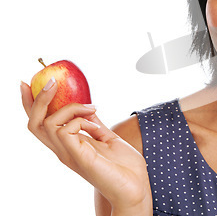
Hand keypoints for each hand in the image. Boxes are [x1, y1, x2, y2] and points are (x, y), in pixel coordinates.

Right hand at [21, 78, 151, 213]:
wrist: (136, 187)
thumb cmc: (124, 167)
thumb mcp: (107, 138)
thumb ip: (94, 124)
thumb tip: (87, 107)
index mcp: (68, 145)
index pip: (40, 124)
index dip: (30, 104)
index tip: (27, 83)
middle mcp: (63, 150)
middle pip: (34, 123)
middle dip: (37, 99)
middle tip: (52, 82)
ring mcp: (69, 154)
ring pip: (47, 123)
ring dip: (70, 107)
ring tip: (92, 109)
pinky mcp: (78, 156)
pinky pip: (64, 130)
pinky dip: (79, 120)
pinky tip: (96, 127)